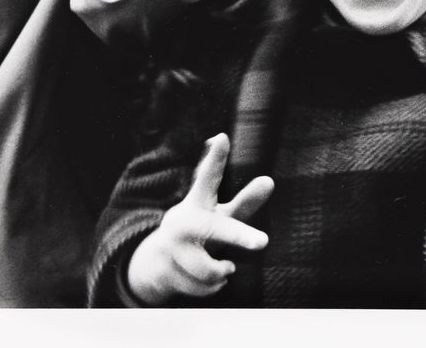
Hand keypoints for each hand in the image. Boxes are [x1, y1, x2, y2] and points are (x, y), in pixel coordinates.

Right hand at [126, 133, 272, 305]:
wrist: (156, 262)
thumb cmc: (200, 232)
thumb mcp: (221, 217)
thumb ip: (245, 202)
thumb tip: (269, 180)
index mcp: (197, 202)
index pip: (207, 178)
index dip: (215, 159)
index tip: (223, 137)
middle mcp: (182, 222)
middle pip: (215, 230)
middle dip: (239, 236)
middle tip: (262, 242)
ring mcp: (170, 248)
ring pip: (209, 269)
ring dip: (222, 271)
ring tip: (226, 267)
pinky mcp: (164, 271)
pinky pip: (202, 287)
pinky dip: (212, 288)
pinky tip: (212, 281)